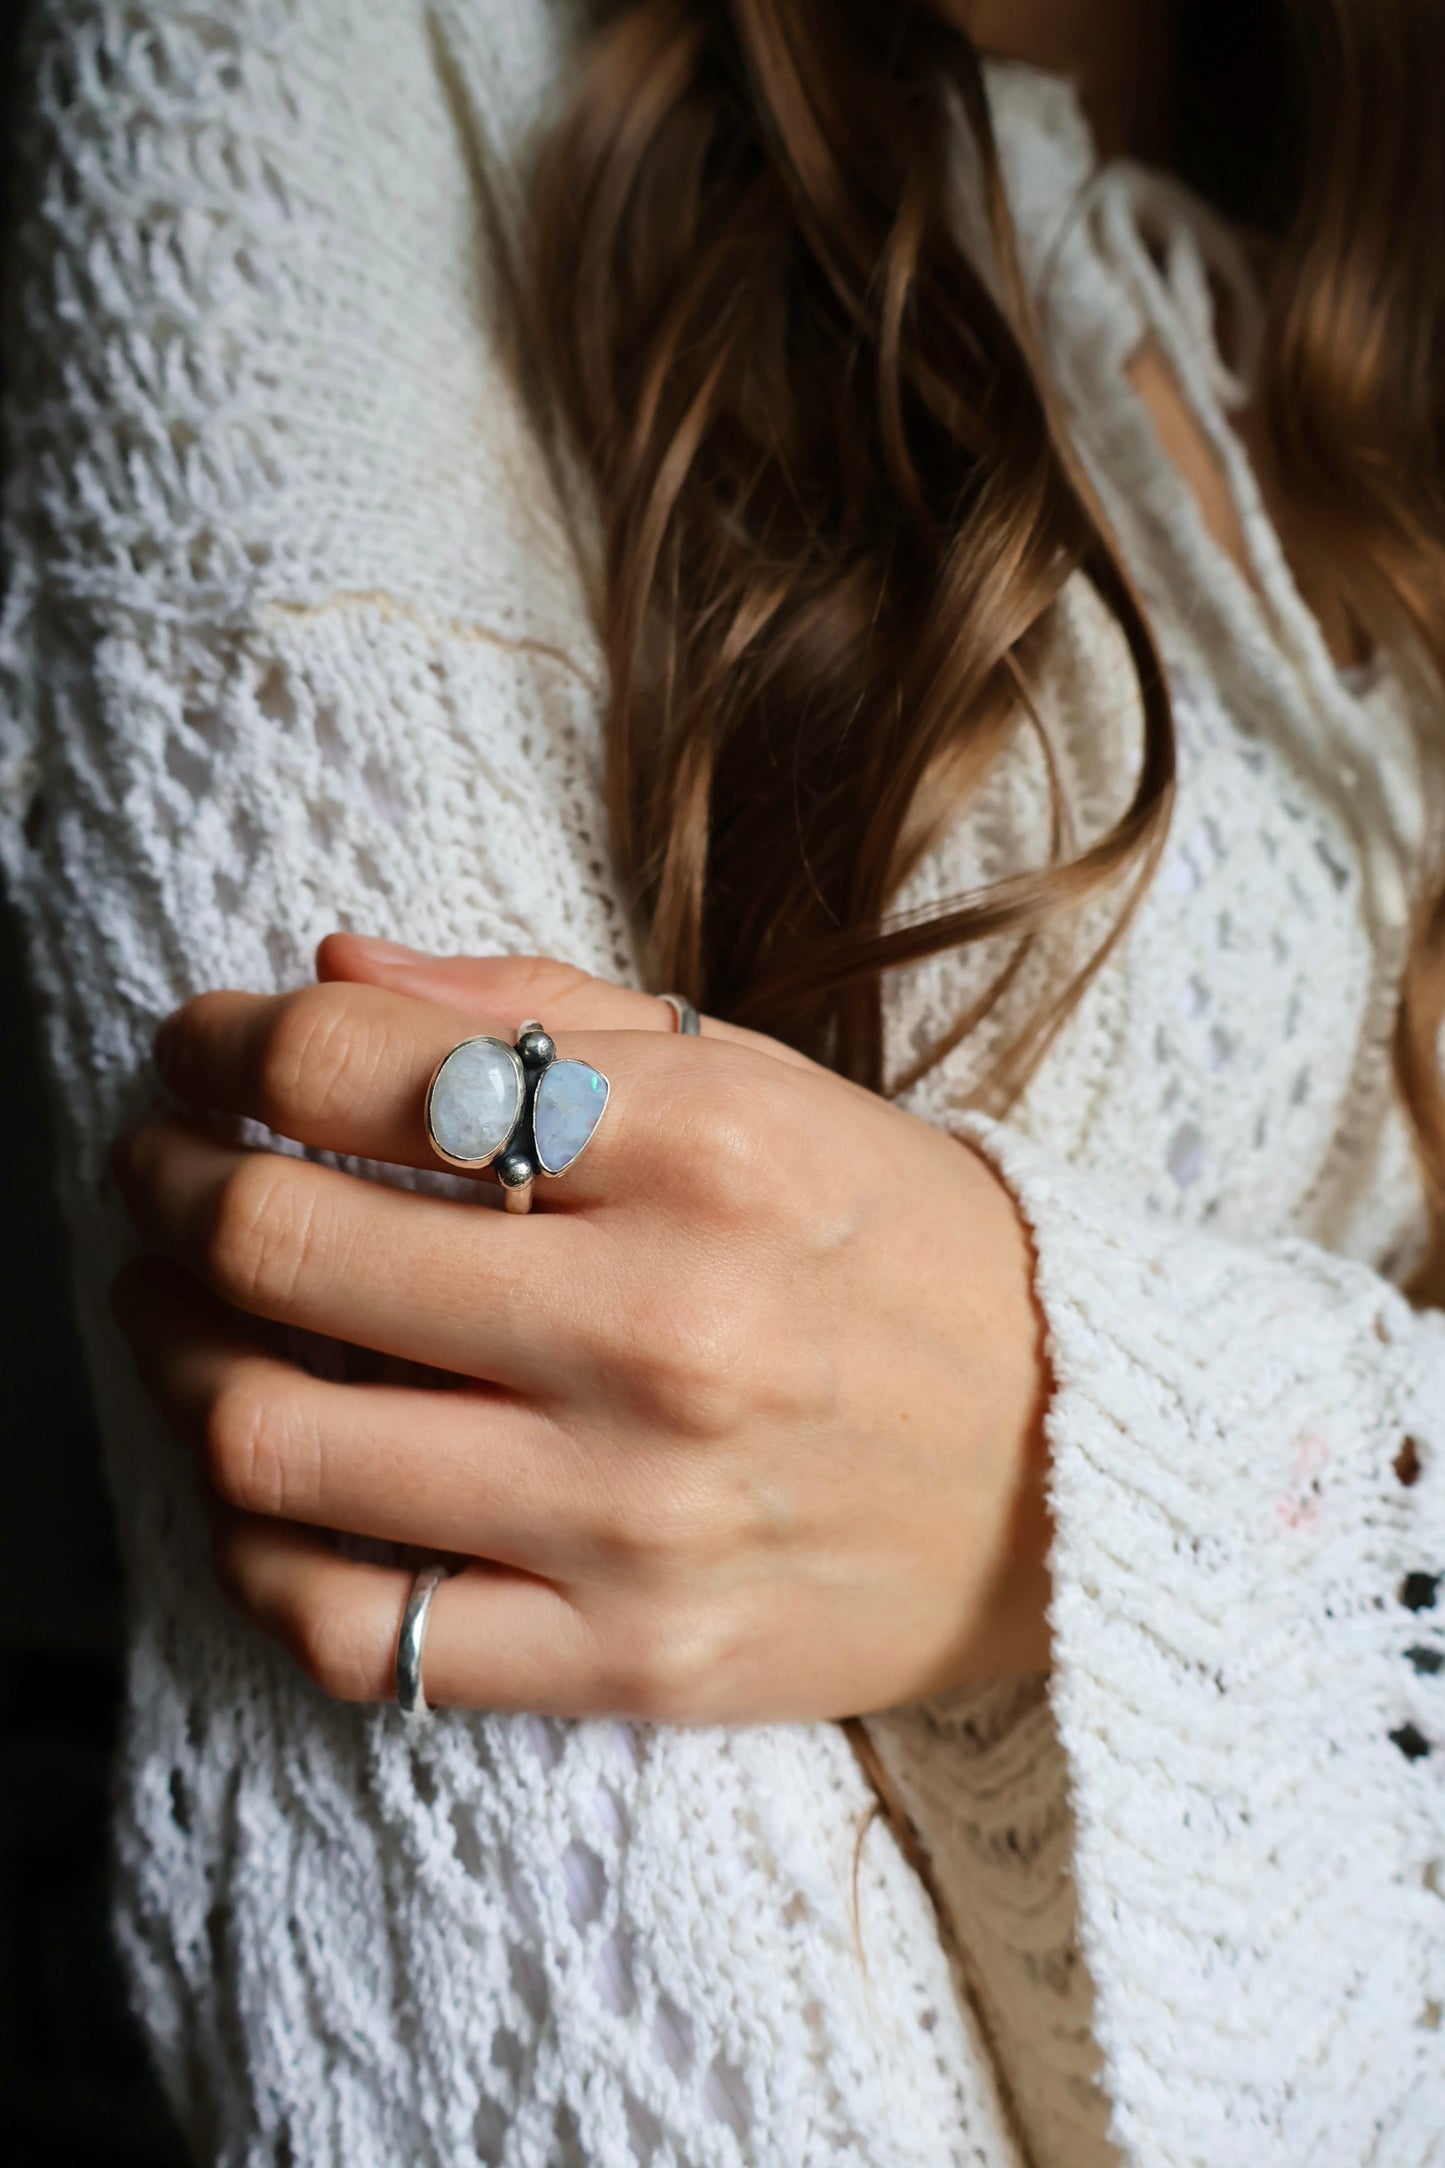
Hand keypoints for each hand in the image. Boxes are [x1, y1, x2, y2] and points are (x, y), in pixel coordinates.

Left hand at [107, 935, 1052, 1720]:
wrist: (1079, 1470)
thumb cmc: (903, 1253)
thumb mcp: (764, 1082)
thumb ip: (542, 1008)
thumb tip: (322, 970)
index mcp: (706, 1147)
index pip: (364, 1069)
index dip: (224, 1045)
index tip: (198, 1047)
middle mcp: (663, 1328)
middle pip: (282, 1244)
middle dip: (166, 1184)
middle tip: (156, 1168)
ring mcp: (637, 1513)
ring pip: (275, 1439)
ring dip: (173, 1355)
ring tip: (177, 1310)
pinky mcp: (628, 1659)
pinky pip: (354, 1632)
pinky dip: (255, 1547)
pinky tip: (261, 1480)